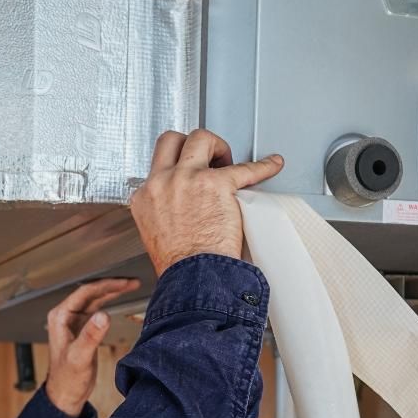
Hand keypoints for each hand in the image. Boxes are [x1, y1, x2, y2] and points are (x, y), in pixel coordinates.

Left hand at [44, 278, 140, 416]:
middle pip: (91, 292)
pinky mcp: (83, 328)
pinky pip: (97, 308)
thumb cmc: (67, 379)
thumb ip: (91, 336)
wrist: (66, 394)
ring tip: (131, 285)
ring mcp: (74, 321)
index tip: (123, 283)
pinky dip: (110, 302)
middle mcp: (66, 316)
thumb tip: (104, 315)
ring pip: (95, 299)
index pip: (85, 293)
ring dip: (113, 291)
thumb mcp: (80, 357)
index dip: (106, 285)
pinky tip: (120, 298)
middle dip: (112, 285)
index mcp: (60, 317)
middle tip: (131, 282)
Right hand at [130, 130, 282, 276]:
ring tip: (229, 162)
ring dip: (216, 146)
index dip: (176, 168)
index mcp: (145, 197)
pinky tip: (272, 165)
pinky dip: (263, 166)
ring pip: (201, 138)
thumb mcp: (154, 234)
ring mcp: (189, 179)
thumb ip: (163, 213)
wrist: (191, 278)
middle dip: (190, 146)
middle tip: (206, 160)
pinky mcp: (218, 184)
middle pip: (172, 140)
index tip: (189, 174)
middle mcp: (163, 182)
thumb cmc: (178, 266)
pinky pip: (246, 168)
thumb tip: (180, 208)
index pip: (157, 167)